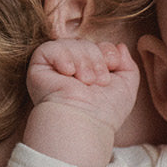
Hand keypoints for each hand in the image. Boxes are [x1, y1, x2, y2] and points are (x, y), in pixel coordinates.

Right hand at [24, 38, 139, 165]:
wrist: (85, 122)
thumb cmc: (105, 113)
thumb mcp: (126, 88)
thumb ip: (128, 66)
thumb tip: (120, 46)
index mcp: (89, 72)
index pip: (97, 46)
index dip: (107, 50)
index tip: (113, 65)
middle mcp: (71, 69)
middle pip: (85, 44)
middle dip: (96, 58)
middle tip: (99, 81)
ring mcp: (53, 69)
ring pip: (71, 45)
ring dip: (83, 61)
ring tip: (86, 81)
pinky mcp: (38, 68)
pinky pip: (50, 48)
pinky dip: (63, 57)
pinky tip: (69, 73)